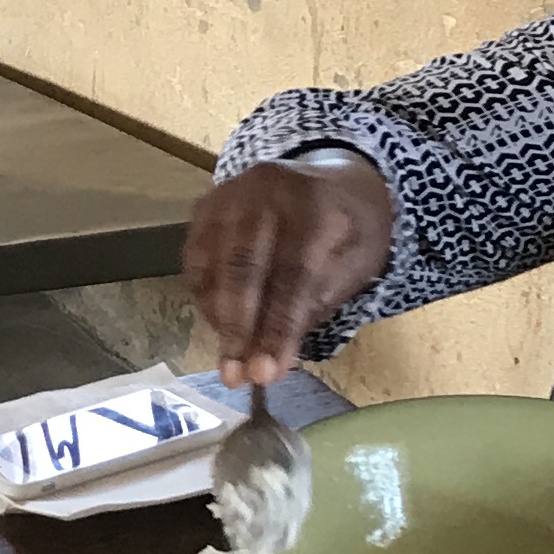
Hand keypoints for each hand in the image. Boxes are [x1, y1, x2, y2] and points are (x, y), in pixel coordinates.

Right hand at [183, 150, 395, 383]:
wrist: (332, 176)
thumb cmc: (350, 230)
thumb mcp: (357, 264)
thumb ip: (317, 305)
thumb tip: (271, 359)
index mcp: (317, 203)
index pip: (293, 274)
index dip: (277, 328)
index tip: (267, 373)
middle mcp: (267, 190)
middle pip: (243, 269)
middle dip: (239, 330)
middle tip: (236, 377)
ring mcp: (231, 193)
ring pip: (213, 266)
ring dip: (219, 320)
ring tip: (231, 358)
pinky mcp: (206, 204)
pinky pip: (195, 259)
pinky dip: (206, 297)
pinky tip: (224, 323)